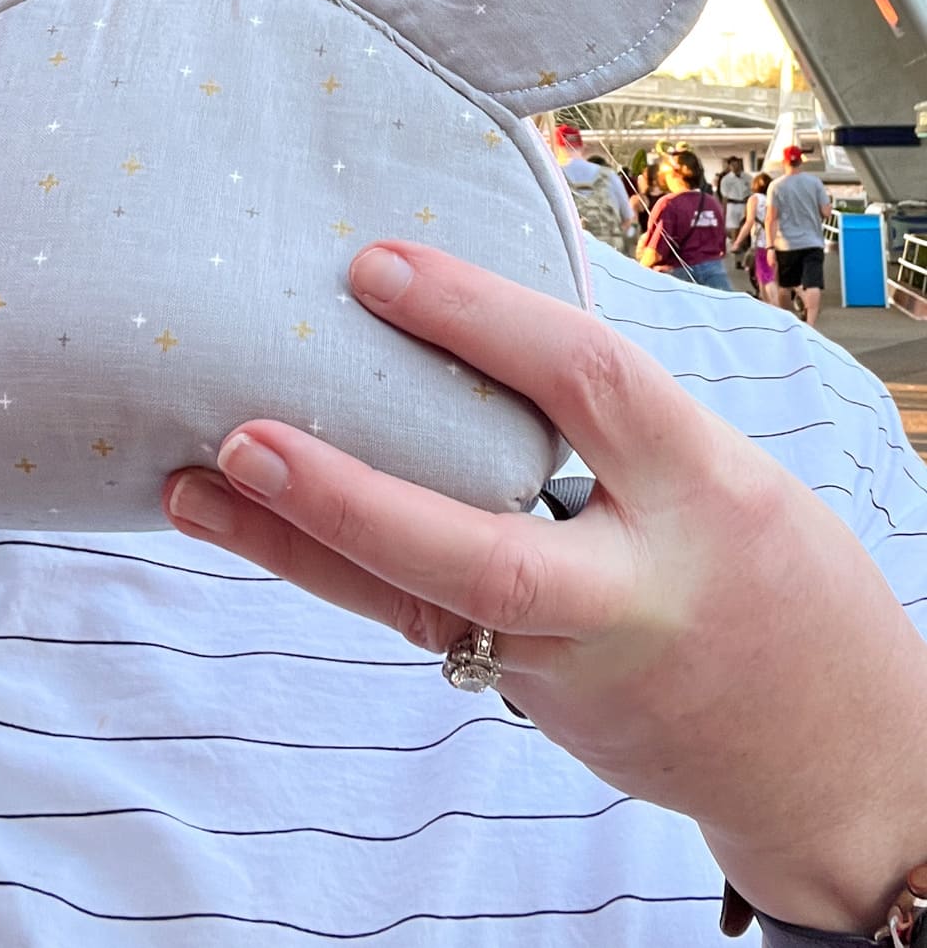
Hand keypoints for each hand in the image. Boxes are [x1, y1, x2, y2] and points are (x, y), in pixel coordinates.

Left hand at [165, 241, 926, 934]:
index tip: (378, 264)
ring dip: (296, 545)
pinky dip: (332, 570)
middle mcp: (633, 590)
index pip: (588, 386)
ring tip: (193, 484)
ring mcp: (574, 664)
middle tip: (245, 430)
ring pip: (421, 608)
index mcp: (702, 489)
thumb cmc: (779, 578)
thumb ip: (612, 413)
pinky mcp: (532, 697)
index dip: (481, 319)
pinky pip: (422, 625)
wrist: (831, 759)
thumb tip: (467, 313)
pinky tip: (248, 523)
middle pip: (483, 553)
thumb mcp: (723, 468)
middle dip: (354, 496)